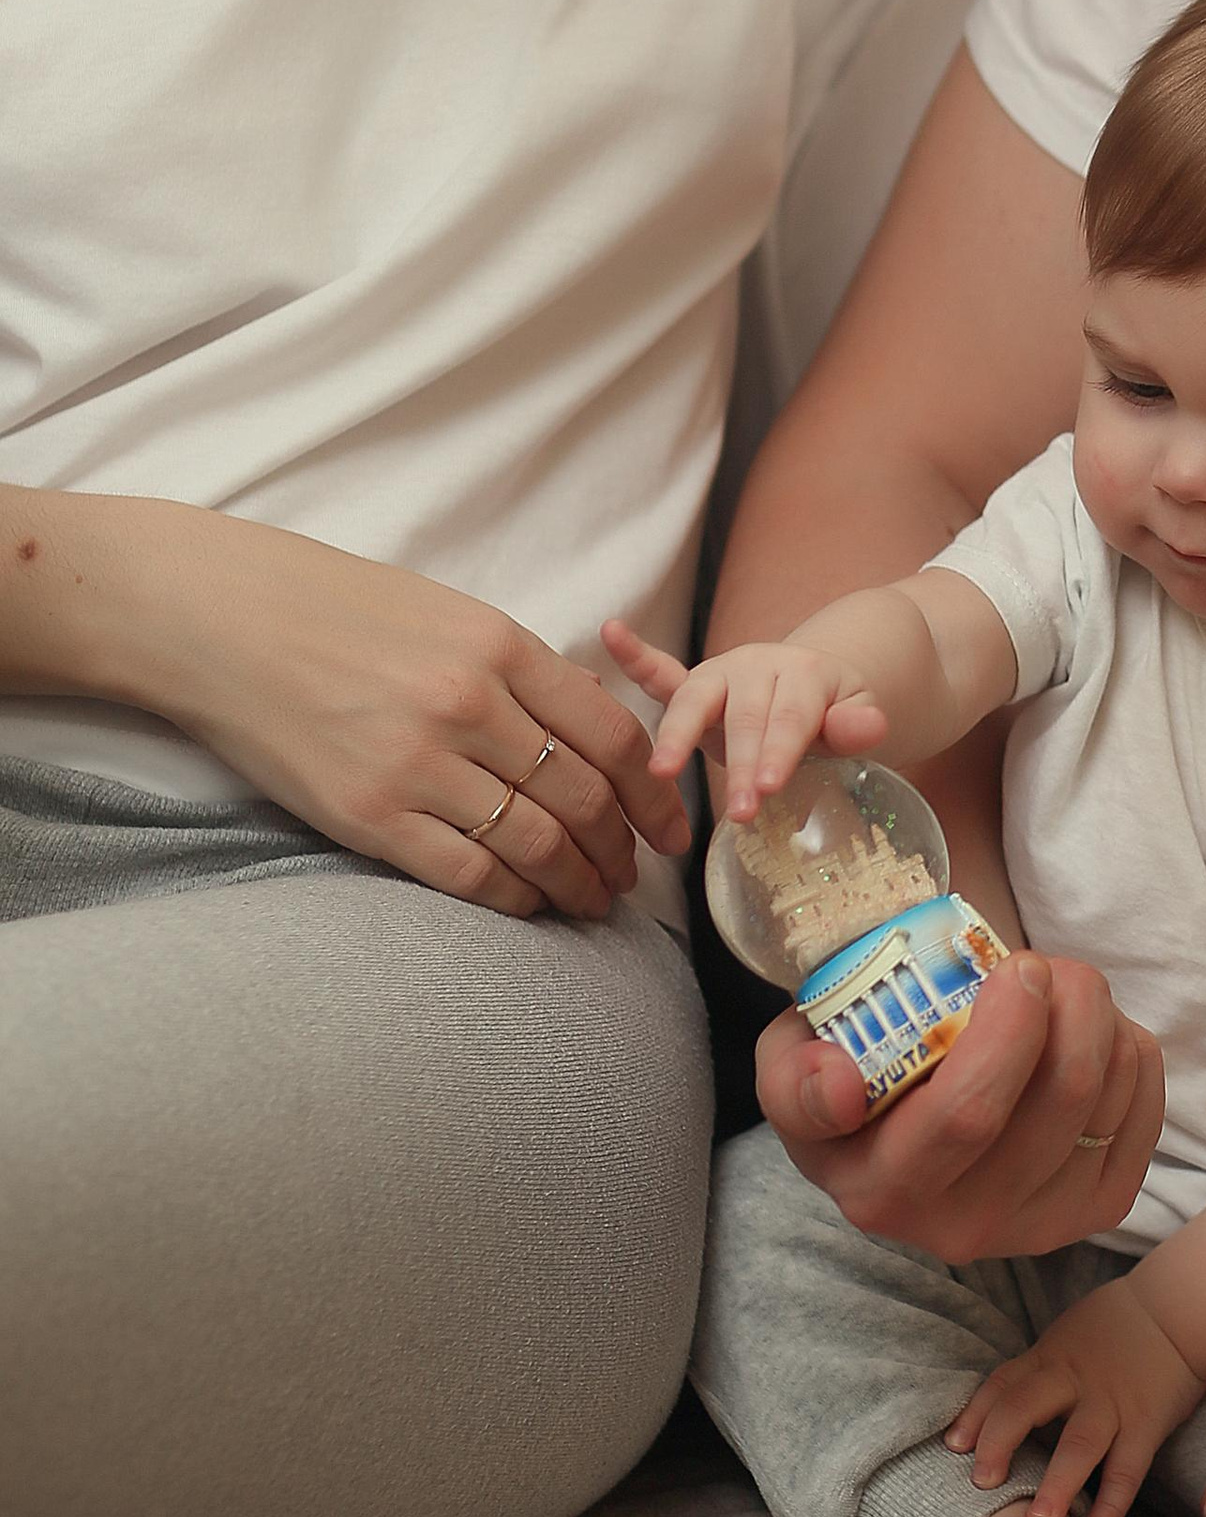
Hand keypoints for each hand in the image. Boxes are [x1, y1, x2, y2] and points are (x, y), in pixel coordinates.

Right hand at [140, 514, 689, 920]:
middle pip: (582, 797)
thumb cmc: (337, 610)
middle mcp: (469, 706)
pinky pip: (467, 873)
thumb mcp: (447, 614)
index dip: (653, 793)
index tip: (669, 826)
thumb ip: (520, 670)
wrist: (223, 623)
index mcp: (500, 646)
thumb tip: (591, 725)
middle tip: (634, 875)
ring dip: (577, 882)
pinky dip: (513, 898)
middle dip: (622, 846)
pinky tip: (530, 906)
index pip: (612, 735)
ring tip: (594, 900)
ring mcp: (418, 764)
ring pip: (534, 843)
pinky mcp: (369, 814)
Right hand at [604, 620, 885, 824]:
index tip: (768, 788)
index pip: (790, 718)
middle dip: (739, 764)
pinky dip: (636, 655)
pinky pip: (662, 672)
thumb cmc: (835, 714)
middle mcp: (757, 666)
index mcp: (803, 674)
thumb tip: (870, 725)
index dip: (778, 752)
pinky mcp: (694, 685)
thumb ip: (856, 726)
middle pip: (745, 718)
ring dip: (678, 736)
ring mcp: (721, 673)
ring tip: (662, 770)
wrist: (819, 684)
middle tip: (739, 811)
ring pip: (696, 701)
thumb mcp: (856, 718)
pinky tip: (613, 633)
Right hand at [757, 945, 1167, 1262]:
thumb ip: (797, 1080)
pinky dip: (1129, 1049)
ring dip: (1100, 1016)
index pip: (968, 1114)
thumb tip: (843, 1085)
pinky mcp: (1099, 1208)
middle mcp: (964, 1228)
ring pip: (1109, 1094)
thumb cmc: (847, 1072)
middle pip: (1060, 1097)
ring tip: (1058, 992)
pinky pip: (1144, 1107)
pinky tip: (1085, 1035)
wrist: (904, 1123)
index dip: (1009, 1031)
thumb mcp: (788, 1067)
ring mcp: (1041, 1226)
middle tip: (1044, 961)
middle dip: (1073, 1002)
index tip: (1018, 966)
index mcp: (883, 1192)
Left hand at [947, 1275, 1205, 1516]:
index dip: (975, 1414)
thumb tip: (1003, 1408)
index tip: (954, 1445)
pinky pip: (1127, 1469)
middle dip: (999, 1443)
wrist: (1179, 1310)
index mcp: (1051, 1357)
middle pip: (1026, 1407)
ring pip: (1079, 1444)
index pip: (1002, 1383)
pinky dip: (1112, 1504)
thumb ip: (1040, 1369)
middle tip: (981, 1483)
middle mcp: (1074, 1379)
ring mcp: (1111, 1403)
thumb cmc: (1118, 1324)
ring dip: (1058, 1484)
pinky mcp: (1146, 1424)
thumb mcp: (1069, 1335)